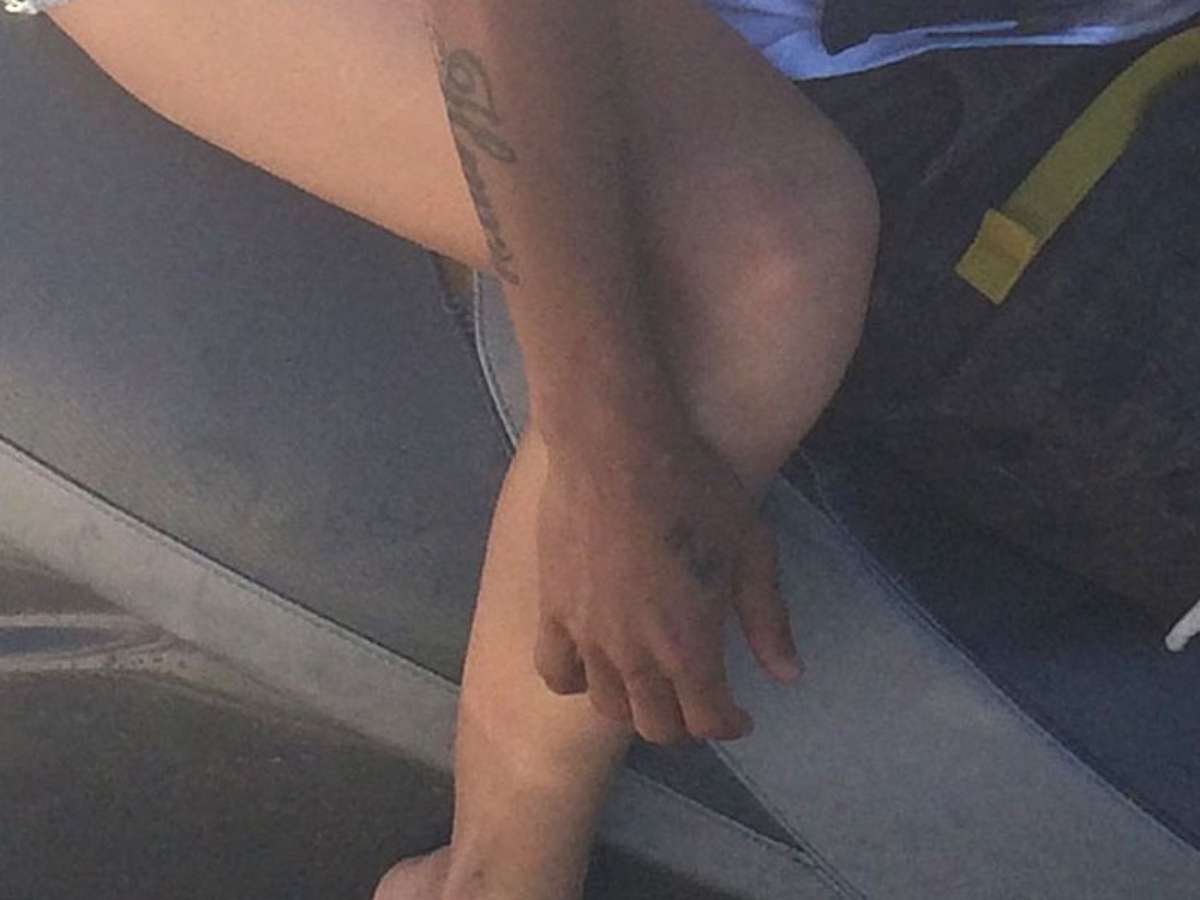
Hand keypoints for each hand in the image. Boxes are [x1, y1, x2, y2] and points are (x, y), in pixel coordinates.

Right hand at [532, 424, 802, 744]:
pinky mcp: (552, 612)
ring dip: (635, 707)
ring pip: (608, 706)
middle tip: (696, 700)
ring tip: (649, 684)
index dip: (728, 725)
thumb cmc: (694, 489)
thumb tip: (788, 676)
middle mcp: (637, 656)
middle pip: (657, 726)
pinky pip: (555, 672)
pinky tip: (592, 665)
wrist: (616, 447)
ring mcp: (588, 637)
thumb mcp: (750, 548)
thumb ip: (767, 617)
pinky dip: (575, 681)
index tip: (738, 715)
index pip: (707, 721)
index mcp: (691, 646)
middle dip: (684, 723)